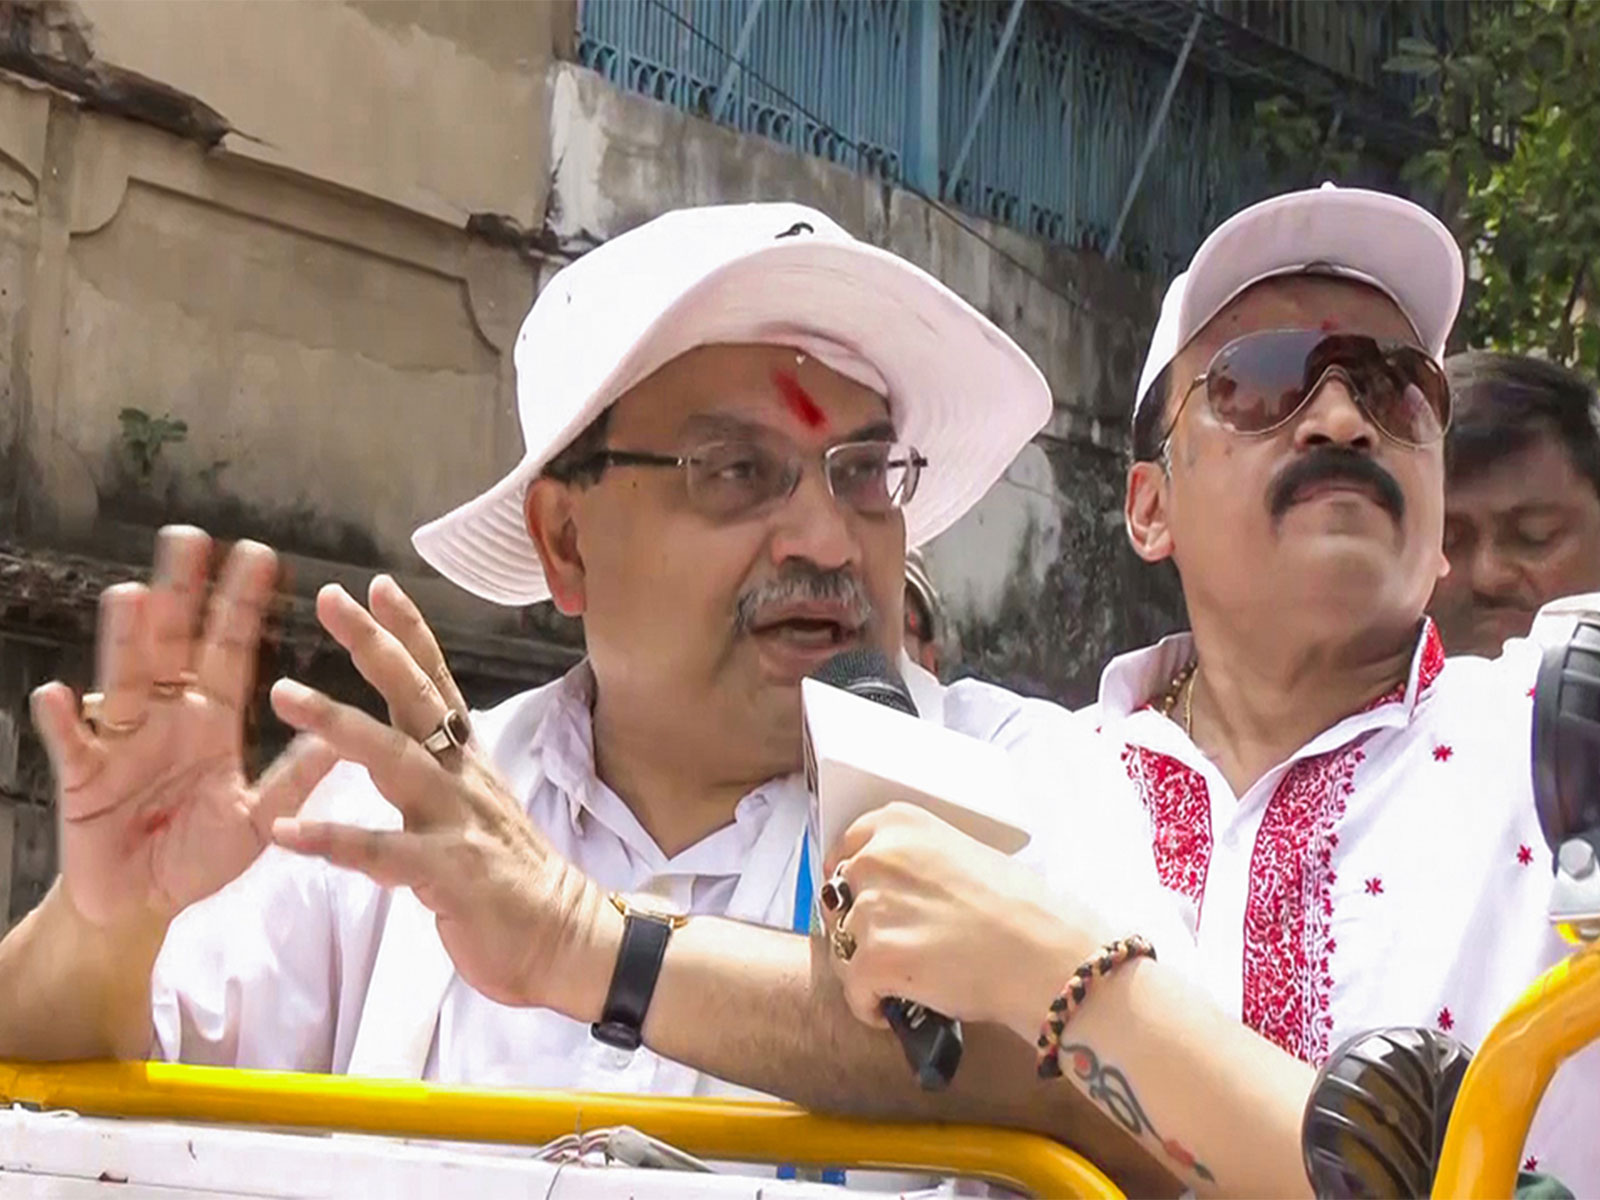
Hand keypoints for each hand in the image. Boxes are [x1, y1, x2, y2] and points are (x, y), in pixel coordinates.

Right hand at [28, 527, 337, 931]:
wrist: (140, 906)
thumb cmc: (197, 858)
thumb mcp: (256, 820)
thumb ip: (291, 780)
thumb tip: (340, 739)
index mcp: (211, 721)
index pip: (229, 651)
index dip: (242, 605)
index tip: (258, 554)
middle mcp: (166, 718)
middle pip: (173, 645)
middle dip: (182, 594)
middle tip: (188, 537)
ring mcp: (120, 741)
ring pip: (123, 679)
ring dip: (125, 639)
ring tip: (131, 596)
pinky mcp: (82, 778)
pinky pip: (71, 744)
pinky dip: (62, 721)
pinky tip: (56, 694)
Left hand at [268, 578, 614, 1015]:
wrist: (567, 939)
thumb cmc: (516, 879)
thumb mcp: (480, 810)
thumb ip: (443, 776)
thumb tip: (411, 746)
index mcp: (467, 763)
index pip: (437, 683)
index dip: (409, 633)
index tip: (378, 585)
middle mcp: (462, 778)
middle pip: (415, 697)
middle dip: (373, 645)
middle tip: (330, 598)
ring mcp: (457, 821)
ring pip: (393, 758)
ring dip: (337, 723)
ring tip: (283, 692)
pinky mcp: (448, 871)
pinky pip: (381, 851)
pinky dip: (333, 839)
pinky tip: (286, 831)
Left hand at [821, 803, 1112, 1040]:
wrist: (1047, 955)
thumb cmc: (1023, 910)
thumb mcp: (963, 856)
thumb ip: (917, 864)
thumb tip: (891, 892)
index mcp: (899, 823)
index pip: (846, 849)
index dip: (853, 884)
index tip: (861, 904)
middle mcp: (877, 857)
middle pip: (841, 900)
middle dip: (859, 927)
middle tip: (895, 949)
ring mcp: (872, 908)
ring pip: (844, 948)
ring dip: (868, 968)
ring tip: (907, 983)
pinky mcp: (874, 959)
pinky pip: (853, 991)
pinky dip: (870, 1006)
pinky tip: (896, 1010)